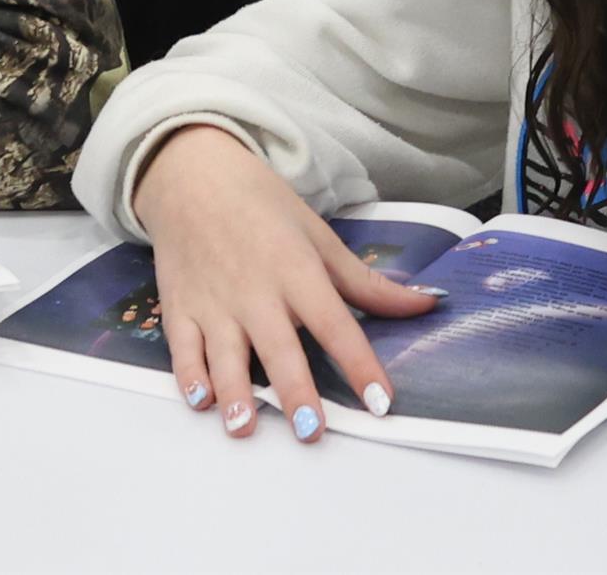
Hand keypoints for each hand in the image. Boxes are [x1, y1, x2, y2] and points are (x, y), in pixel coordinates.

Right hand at [130, 126, 439, 443]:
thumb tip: (426, 304)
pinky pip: (182, 347)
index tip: (381, 401)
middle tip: (312, 431)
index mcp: (296, 270)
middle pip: (279, 347)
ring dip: (234, 393)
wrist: (193, 176)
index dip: (359, 364)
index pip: (334, 323)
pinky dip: (189, 374)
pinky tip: (201, 400)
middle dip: (294, 391)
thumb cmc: (262, 207)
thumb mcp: (319, 237)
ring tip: (244, 427)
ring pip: (224, 355)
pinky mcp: (180, 307)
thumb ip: (367, 283)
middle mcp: (255, 290)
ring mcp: (214, 301)